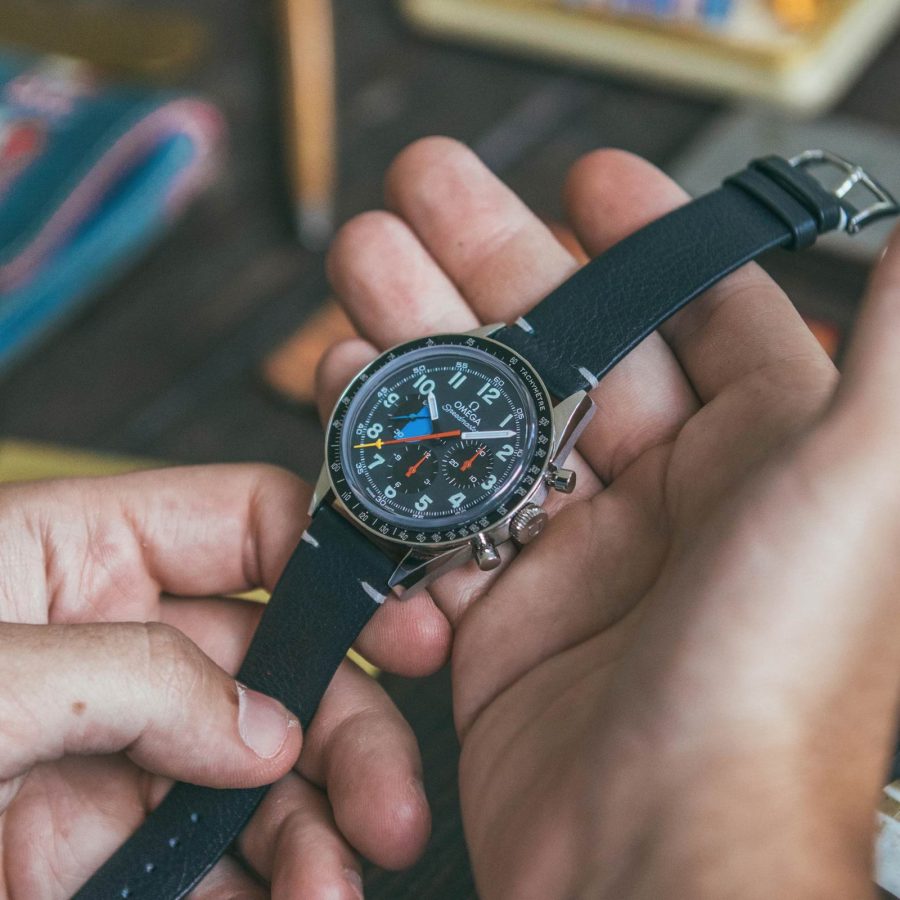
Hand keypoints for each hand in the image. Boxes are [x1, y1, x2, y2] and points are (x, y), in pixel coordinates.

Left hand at [0, 465, 448, 897]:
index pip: (248, 525)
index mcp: (79, 553)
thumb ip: (138, 678)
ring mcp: (102, 747)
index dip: (339, 567)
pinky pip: (193, 862)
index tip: (410, 631)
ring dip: (309, 832)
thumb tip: (261, 731)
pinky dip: (251, 891)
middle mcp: (108, 644)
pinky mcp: (78, 847)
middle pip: (275, 663)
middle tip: (387, 799)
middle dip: (345, 733)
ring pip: (249, 774)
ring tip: (332, 886)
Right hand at [319, 139, 899, 897]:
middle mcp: (666, 502)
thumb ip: (890, 365)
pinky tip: (351, 401)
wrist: (661, 861)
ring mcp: (574, 556)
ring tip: (365, 273)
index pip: (699, 316)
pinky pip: (434, 512)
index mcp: (755, 460)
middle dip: (487, 260)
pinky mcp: (500, 613)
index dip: (644, 239)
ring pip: (483, 418)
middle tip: (421, 192)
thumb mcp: (850, 495)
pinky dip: (389, 457)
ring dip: (420, 343)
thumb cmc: (771, 684)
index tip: (587, 180)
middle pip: (561, 349)